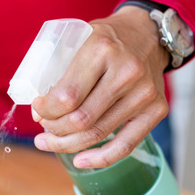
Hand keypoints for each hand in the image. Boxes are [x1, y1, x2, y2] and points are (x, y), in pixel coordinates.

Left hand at [31, 6, 170, 167]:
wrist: (148, 33)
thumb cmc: (106, 39)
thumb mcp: (79, 38)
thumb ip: (58, 68)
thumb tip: (39, 112)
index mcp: (101, 49)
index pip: (66, 96)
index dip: (46, 110)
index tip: (38, 109)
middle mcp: (126, 72)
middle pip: (81, 119)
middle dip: (53, 130)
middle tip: (43, 129)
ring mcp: (144, 93)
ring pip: (97, 134)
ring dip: (68, 144)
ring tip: (50, 143)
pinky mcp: (157, 110)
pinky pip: (126, 145)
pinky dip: (100, 158)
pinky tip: (80, 161)